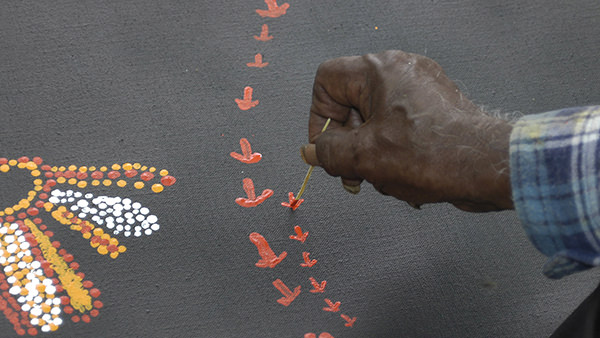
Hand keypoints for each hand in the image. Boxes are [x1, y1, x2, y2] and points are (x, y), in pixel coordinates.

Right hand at [301, 50, 513, 211]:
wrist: (489, 167)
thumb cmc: (434, 154)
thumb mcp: (364, 157)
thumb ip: (328, 152)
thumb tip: (313, 152)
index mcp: (380, 70)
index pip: (327, 80)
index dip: (319, 118)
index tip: (327, 148)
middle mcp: (400, 72)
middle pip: (351, 106)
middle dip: (349, 145)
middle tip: (354, 173)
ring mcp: (420, 90)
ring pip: (374, 123)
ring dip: (372, 157)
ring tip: (386, 179)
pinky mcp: (434, 111)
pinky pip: (398, 131)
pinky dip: (394, 156)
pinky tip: (405, 180)